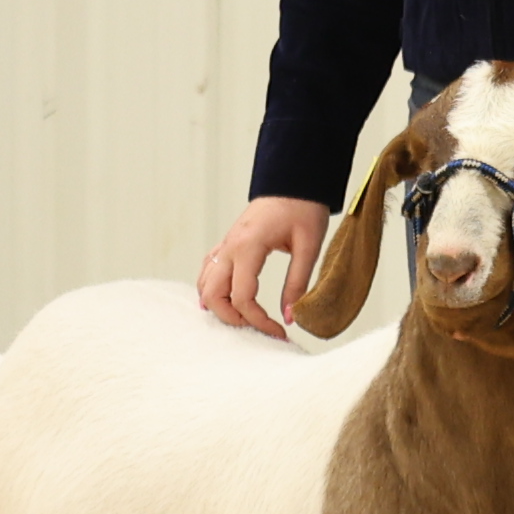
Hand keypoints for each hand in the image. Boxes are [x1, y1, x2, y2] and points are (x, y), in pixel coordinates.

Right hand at [198, 196, 330, 337]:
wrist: (294, 181)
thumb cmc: (302, 207)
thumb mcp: (308, 247)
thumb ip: (298, 283)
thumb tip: (291, 316)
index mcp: (248, 247)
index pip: (242, 297)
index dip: (259, 321)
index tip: (280, 331)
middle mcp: (230, 247)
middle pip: (213, 295)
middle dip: (233, 319)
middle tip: (258, 328)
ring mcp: (226, 245)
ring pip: (205, 284)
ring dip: (219, 305)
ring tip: (246, 317)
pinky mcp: (228, 243)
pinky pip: (209, 270)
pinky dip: (212, 289)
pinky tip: (227, 299)